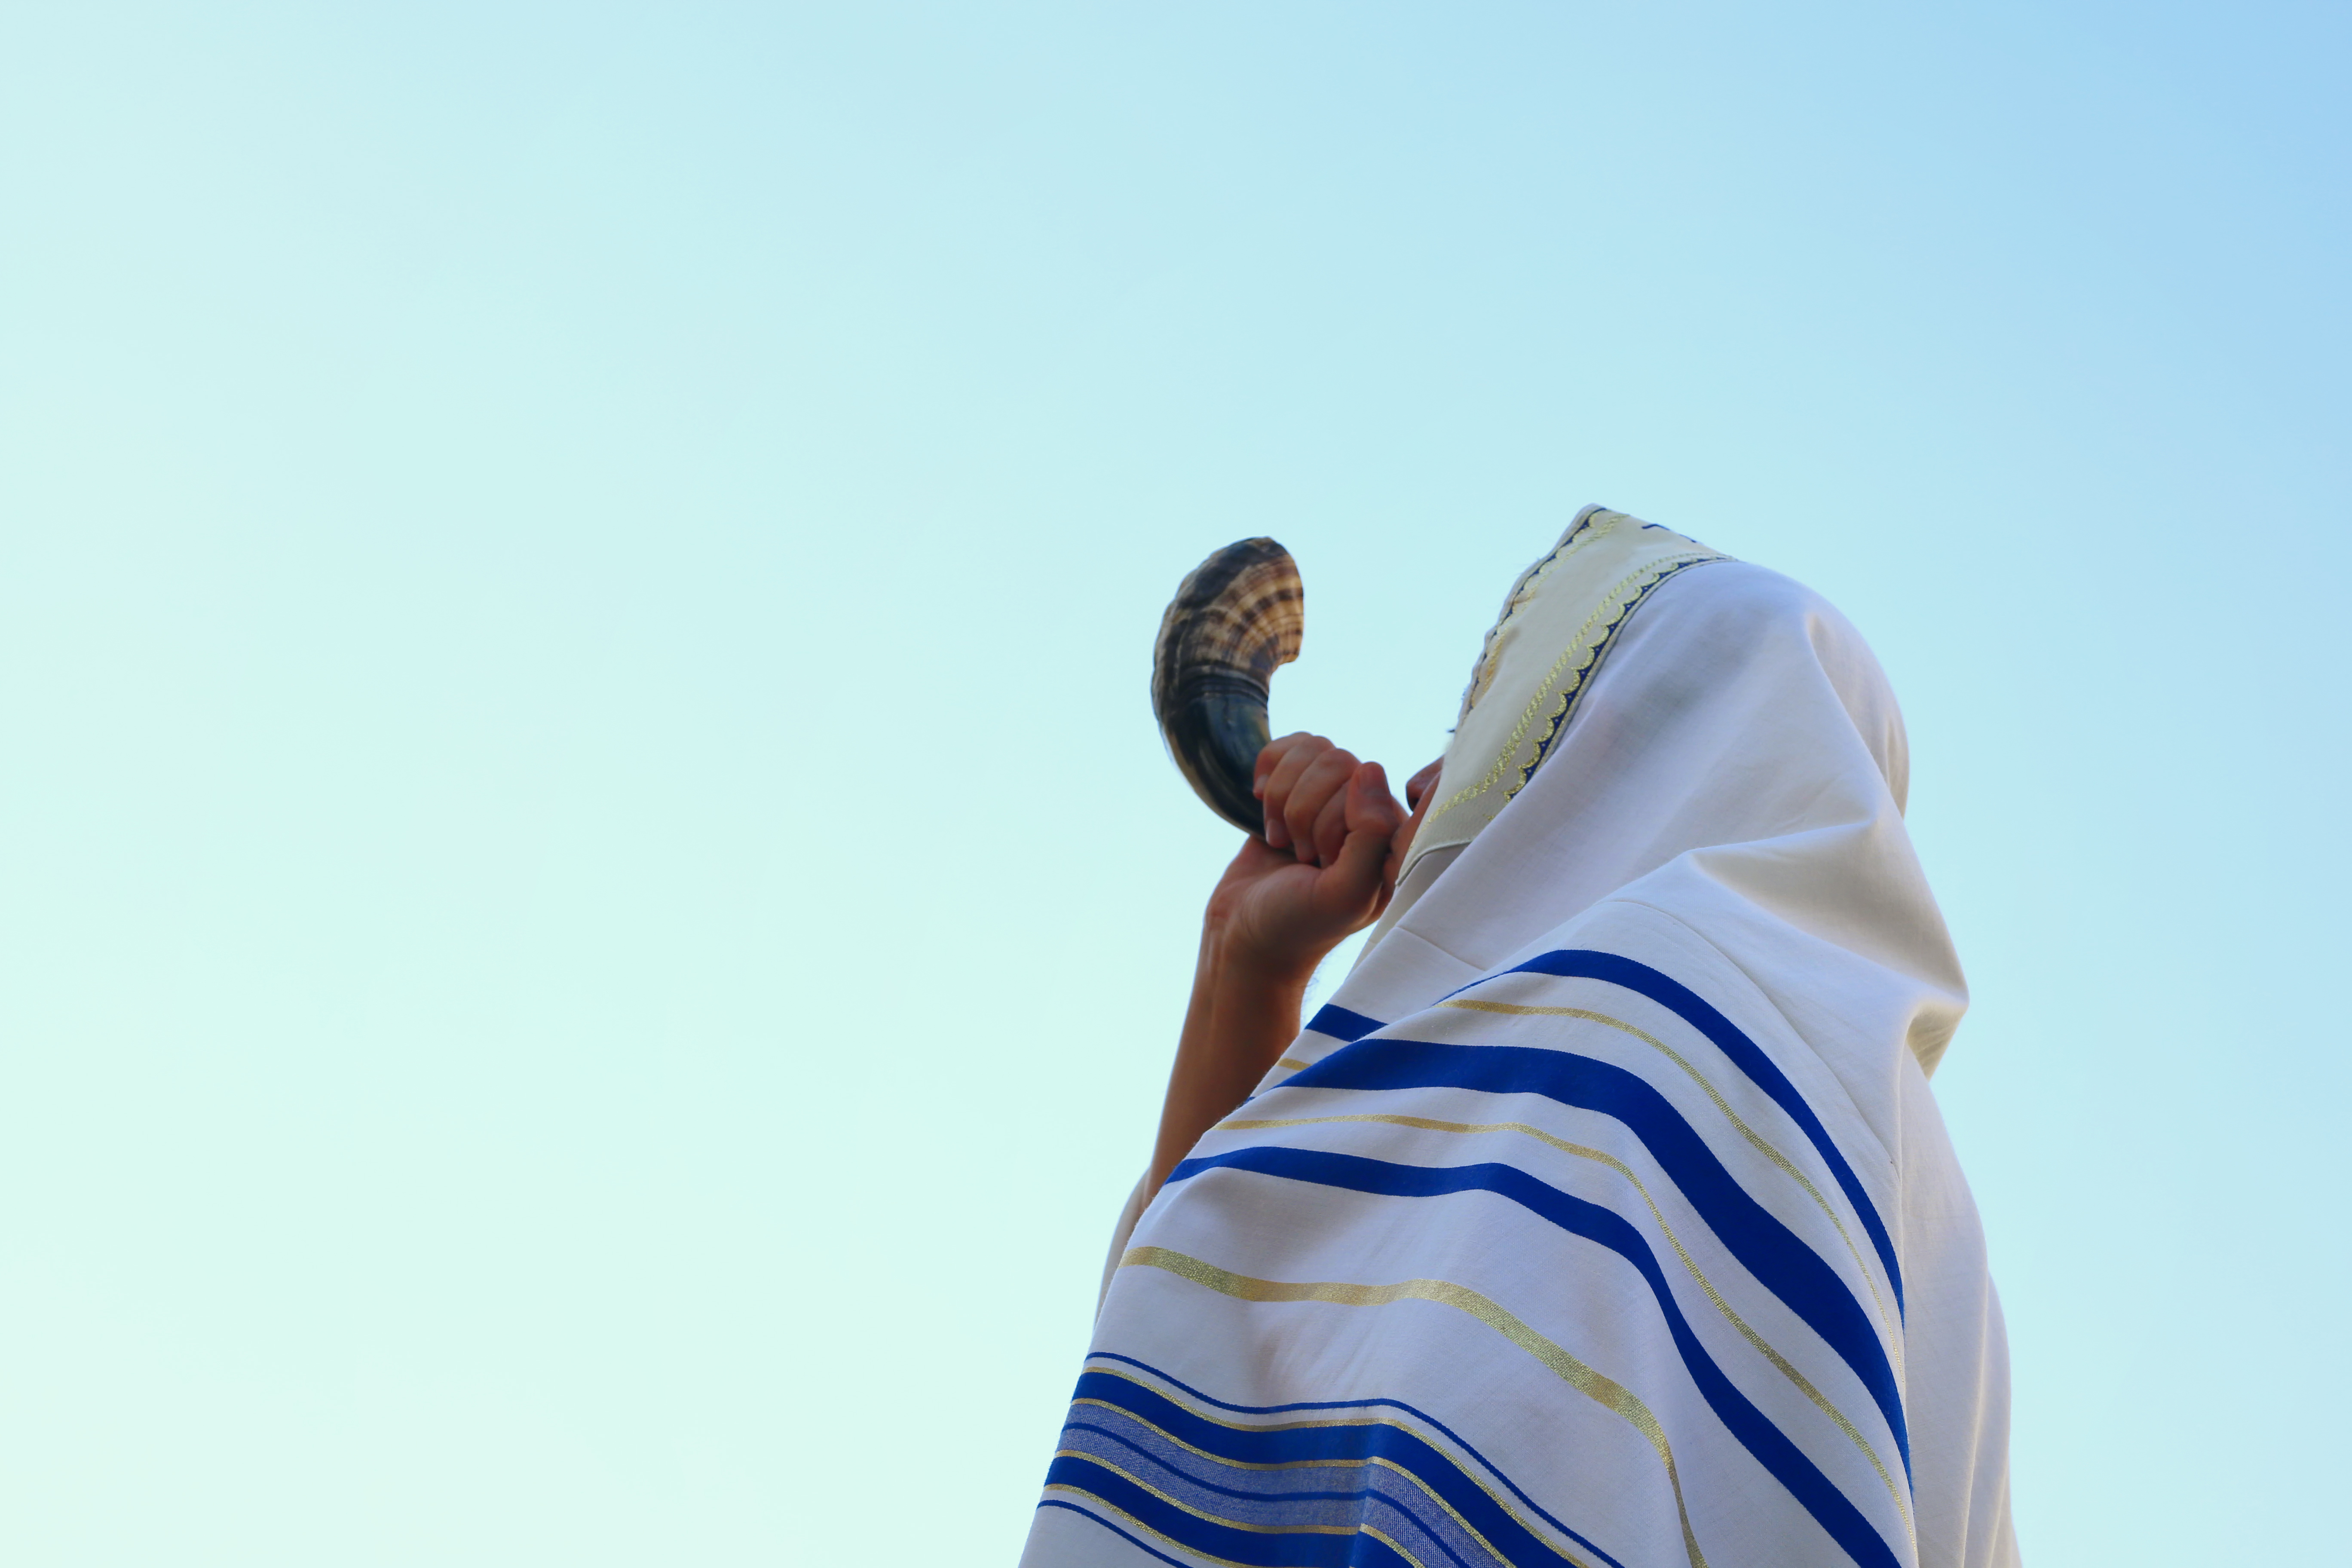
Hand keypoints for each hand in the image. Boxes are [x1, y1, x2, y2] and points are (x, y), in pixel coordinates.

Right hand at [1202, 733, 1407, 984]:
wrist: (1242, 935)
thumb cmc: (1297, 925)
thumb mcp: (1343, 894)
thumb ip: (1370, 837)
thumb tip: (1368, 769)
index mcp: (1397, 842)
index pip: (1388, 786)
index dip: (1352, 811)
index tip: (1329, 855)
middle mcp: (1371, 815)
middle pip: (1342, 764)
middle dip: (1307, 813)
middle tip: (1305, 858)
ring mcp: (1333, 798)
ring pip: (1315, 751)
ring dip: (1285, 798)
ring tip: (1286, 842)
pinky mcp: (1299, 787)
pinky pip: (1291, 746)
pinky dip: (1269, 775)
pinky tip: (1265, 809)